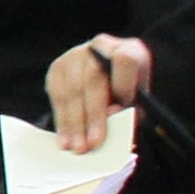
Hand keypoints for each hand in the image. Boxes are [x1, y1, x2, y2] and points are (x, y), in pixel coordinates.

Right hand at [48, 34, 147, 152]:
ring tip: (76, 146)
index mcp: (128, 50)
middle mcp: (100, 47)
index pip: (124, 60)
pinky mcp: (58, 66)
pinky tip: (64, 137)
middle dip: (91, 116)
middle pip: (92, 79)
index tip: (118, 110)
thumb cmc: (126, 93)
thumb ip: (130, 109)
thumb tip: (110, 115)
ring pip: (71, 89)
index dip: (122, 85)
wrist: (111, 78)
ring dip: (73, 122)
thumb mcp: (138, 101)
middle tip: (90, 143)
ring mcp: (75, 54)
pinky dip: (60, 118)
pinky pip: (56, 94)